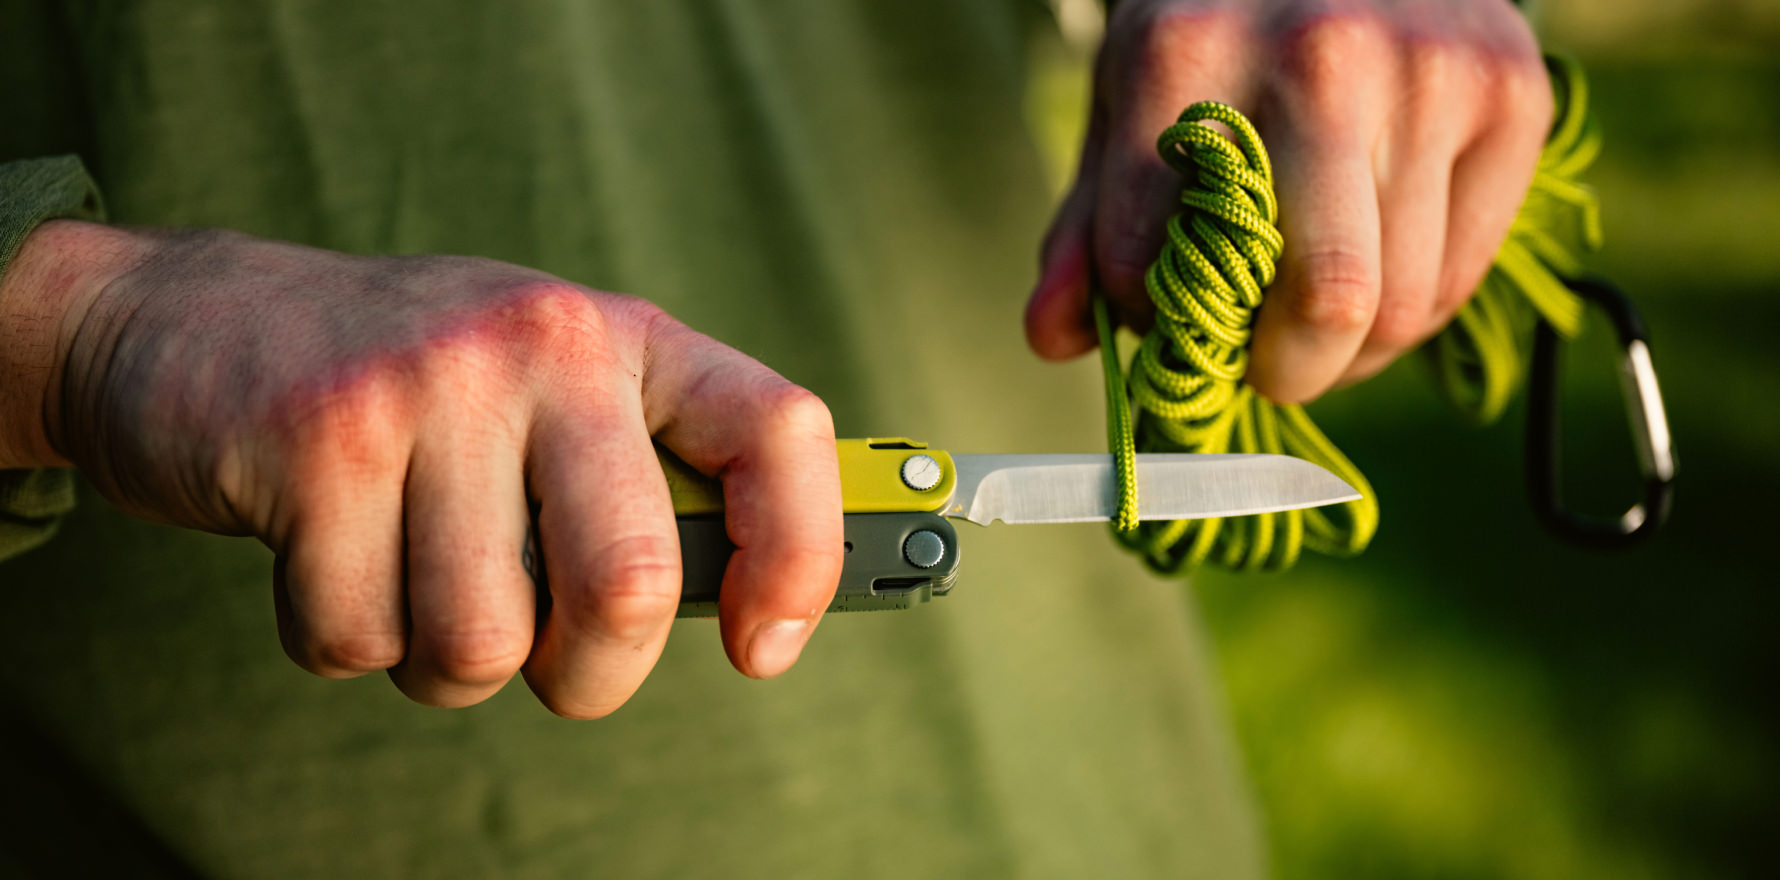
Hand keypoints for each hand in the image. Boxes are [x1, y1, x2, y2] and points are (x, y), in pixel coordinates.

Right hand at [0, 220, 843, 716]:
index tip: (763, 648)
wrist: (187, 322)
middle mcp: (543, 344)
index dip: (802, 559)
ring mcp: (429, 385)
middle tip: (547, 659)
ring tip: (409, 581)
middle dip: (590, 675)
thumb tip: (748, 612)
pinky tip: (324, 555)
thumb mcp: (545, 396)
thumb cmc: (406, 392)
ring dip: (444, 663)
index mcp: (625, 339)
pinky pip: (360, 639)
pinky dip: (341, 639)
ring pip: (484, 642)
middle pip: (630, 587)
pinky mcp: (317, 441)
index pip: (778, 434)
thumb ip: (639, 483)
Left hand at [1025, 0, 1550, 401]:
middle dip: (1283, 371)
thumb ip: (1088, 227)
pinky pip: (1461, 278)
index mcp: (1187, 54)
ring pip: (1400, 309)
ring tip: (1311, 312)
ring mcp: (1432, 75)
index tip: (1171, 317)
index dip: (1155, 324)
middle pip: (1325, 304)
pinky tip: (1374, 265)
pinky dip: (1411, 308)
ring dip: (1348, 351)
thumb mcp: (1128, 101)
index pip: (1151, 266)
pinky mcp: (1513, 96)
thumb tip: (1051, 339)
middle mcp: (1321, 59)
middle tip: (1262, 364)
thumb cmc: (1219, 33)